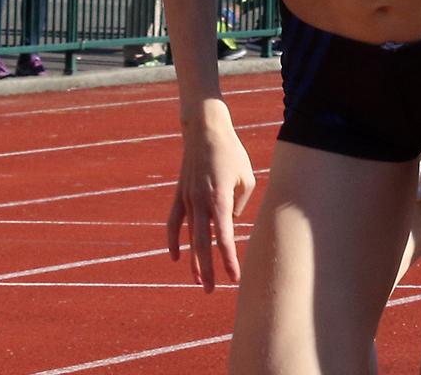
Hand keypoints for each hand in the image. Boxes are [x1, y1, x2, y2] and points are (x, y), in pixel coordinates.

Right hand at [167, 101, 254, 291]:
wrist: (206, 129)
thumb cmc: (231, 152)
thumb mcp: (246, 177)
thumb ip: (241, 204)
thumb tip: (229, 221)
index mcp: (219, 198)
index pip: (224, 238)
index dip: (229, 260)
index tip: (235, 278)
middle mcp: (201, 202)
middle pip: (202, 244)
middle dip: (208, 270)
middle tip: (213, 291)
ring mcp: (187, 198)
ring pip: (188, 237)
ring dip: (193, 260)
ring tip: (199, 281)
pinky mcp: (180, 194)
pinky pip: (174, 222)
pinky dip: (174, 240)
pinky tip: (176, 257)